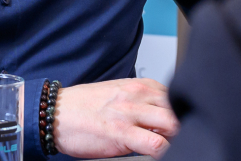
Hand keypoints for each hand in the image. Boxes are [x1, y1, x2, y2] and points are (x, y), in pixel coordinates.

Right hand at [54, 78, 178, 158]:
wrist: (54, 113)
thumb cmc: (84, 107)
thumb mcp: (118, 95)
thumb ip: (142, 103)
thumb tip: (162, 119)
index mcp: (140, 86)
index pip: (176, 96)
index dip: (183, 112)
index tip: (183, 124)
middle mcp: (138, 95)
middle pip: (179, 109)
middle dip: (185, 124)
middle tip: (183, 137)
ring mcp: (130, 114)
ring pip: (173, 124)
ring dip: (178, 137)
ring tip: (174, 146)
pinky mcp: (121, 133)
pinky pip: (155, 143)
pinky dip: (164, 150)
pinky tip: (161, 154)